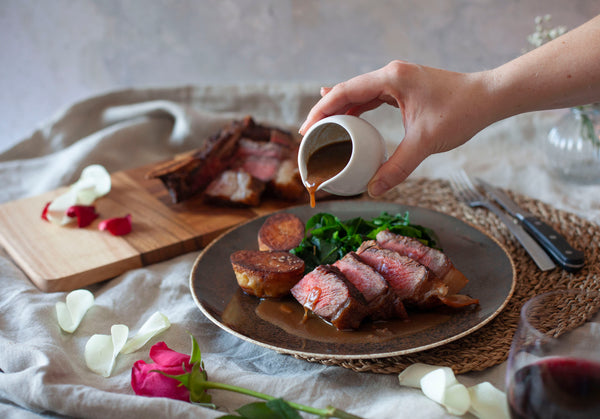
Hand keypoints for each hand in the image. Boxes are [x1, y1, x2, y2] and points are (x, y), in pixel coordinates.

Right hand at [299, 61, 495, 195]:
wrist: (489, 97)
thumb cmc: (461, 112)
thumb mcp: (424, 142)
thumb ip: (398, 167)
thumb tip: (373, 189)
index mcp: (391, 78)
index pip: (345, 92)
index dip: (321, 110)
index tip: (306, 129)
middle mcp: (391, 74)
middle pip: (347, 90)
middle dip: (326, 111)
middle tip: (309, 133)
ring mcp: (398, 79)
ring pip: (359, 93)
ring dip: (340, 109)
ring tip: (322, 127)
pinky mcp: (405, 87)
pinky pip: (373, 97)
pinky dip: (358, 108)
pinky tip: (349, 117)